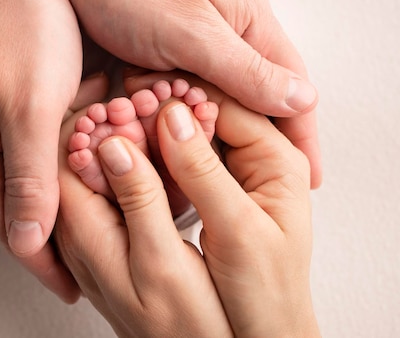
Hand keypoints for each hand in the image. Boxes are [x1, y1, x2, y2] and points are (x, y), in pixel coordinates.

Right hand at [0, 0, 82, 301]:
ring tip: (104, 229)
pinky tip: (95, 177)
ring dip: (68, 207)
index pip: (12, 231)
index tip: (77, 289)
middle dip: (59, 242)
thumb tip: (25, 241)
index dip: (47, 264)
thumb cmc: (18, 29)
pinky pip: (41, 156)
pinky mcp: (12, 109)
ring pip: (35, 186)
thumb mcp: (30, 110)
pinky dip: (70, 171)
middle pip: (21, 214)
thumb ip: (29, 178)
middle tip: (98, 264)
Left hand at [22, 0, 321, 187]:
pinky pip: (186, 100)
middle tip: (255, 187)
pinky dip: (182, 123)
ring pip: (219, 106)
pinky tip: (177, 145)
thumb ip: (244, 69)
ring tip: (213, 174)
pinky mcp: (168, 58)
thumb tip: (302, 100)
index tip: (309, 179)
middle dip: (255, 142)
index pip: (292, 87)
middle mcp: (230, 37)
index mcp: (250, 23)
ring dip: (213, 135)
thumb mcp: (192, 31)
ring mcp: (198, 48)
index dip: (302, 135)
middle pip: (257, 101)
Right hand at [55, 72, 318, 336]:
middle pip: (208, 115)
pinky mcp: (213, 191)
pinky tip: (131, 148)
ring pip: (191, 135)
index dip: (183, 93)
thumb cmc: (266, 292)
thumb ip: (204, 172)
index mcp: (278, 161)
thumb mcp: (238, 228)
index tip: (141, 85)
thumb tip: (171, 116)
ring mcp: (234, 175)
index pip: (228, 105)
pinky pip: (182, 159)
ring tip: (121, 118)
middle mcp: (258, 161)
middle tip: (124, 99)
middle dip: (166, 107)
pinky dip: (157, 152)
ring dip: (158, 128)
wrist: (264, 335)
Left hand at [55, 109, 232, 337]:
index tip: (111, 91)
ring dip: (113, 142)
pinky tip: (150, 147)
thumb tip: (113, 146)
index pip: (62, 163)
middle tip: (129, 92)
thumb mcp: (163, 261)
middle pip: (74, 167)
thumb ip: (138, 200)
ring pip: (92, 177)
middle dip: (100, 126)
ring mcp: (98, 243)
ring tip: (141, 108)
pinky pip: (108, 194)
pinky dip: (126, 164)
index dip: (84, 123)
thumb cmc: (195, 322)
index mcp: (85, 239)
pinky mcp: (118, 247)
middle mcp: (80, 241)